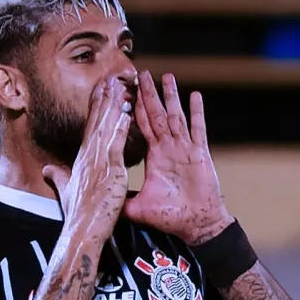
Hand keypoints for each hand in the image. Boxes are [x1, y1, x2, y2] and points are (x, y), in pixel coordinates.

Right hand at [43, 77, 131, 240]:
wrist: (82, 230)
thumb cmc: (77, 215)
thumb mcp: (66, 192)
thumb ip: (59, 177)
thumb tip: (48, 169)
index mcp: (82, 159)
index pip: (90, 127)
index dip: (95, 107)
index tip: (100, 90)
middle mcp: (89, 156)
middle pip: (97, 121)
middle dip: (104, 98)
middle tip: (111, 77)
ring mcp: (99, 162)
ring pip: (107, 127)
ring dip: (113, 105)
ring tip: (120, 85)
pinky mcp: (111, 172)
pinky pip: (117, 144)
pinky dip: (122, 127)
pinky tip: (128, 111)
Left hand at [124, 71, 233, 244]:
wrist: (196, 226)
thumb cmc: (171, 217)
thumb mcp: (138, 208)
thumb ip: (121, 200)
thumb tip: (100, 201)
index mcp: (155, 156)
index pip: (141, 126)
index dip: (133, 108)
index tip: (125, 91)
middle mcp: (169, 148)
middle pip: (157, 115)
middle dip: (149, 94)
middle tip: (142, 74)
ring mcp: (185, 149)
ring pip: (175, 116)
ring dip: (171, 97)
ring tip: (166, 77)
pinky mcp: (199, 154)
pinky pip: (197, 129)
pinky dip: (196, 112)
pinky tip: (195, 96)